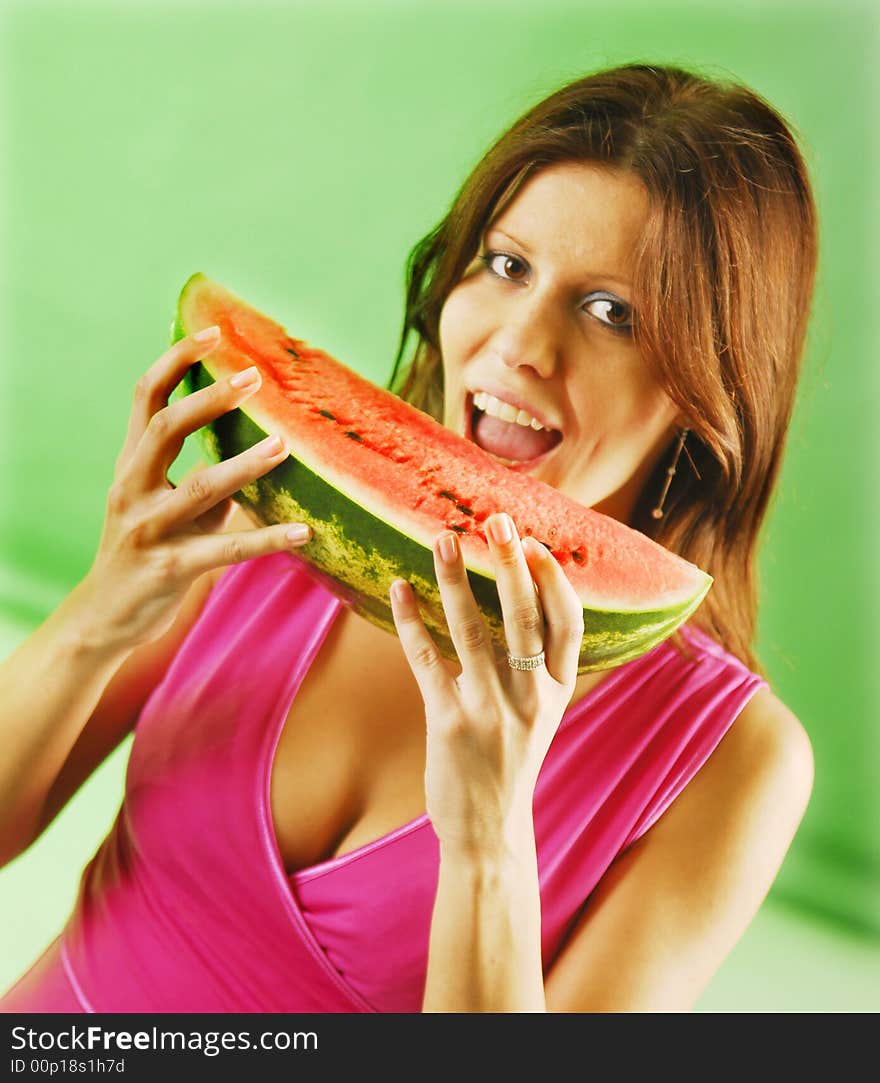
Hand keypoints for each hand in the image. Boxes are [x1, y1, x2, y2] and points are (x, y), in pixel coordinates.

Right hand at [80, 326, 311, 650]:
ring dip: (245, 465)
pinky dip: (267, 539)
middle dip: (210, 401)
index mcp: (132, 464)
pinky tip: (303, 532)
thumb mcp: (166, 503)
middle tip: (254, 379)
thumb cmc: (148, 549)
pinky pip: (225, 550)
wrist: (105, 615)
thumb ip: (202, 476)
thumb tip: (261, 447)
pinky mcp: (169, 568)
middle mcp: (132, 488)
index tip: (214, 333)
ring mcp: (148, 528)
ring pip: (198, 488)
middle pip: (165, 429)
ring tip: (284, 446)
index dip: (177, 360)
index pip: (147, 397)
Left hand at [389, 512, 584, 857]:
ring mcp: (491, 712)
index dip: (554, 580)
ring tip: (443, 538)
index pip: (569, 623)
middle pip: (526, 617)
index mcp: (557, 691)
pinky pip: (427, 661)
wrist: (490, 831)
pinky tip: (399, 589)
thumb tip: (518, 599)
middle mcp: (531, 699)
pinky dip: (411, 621)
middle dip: (511, 563)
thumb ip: (534, 665)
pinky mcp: (449, 725)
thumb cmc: (510, 762)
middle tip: (496, 520)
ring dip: (456, 580)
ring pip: (473, 631)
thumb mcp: (537, 713)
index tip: (535, 543)